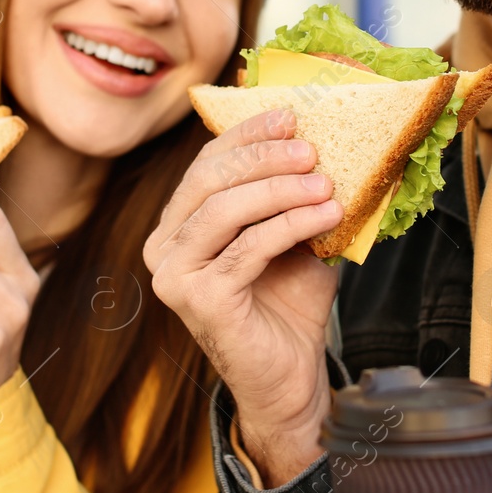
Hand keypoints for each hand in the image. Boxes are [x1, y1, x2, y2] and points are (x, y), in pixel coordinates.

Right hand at [145, 109, 342, 485]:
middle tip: (312, 149)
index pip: (205, 164)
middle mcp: (164, 247)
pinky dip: (291, 224)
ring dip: (280, 189)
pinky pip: (247, 247)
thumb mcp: (291, 234)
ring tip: (327, 184)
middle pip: (209, 181)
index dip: (245, 135)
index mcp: (179, 225)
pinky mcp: (198, 300)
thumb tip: (320, 138)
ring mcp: (175, 275)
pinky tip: (327, 215)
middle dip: (263, 157)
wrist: (291, 376)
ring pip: (225, 210)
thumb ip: (290, 192)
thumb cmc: (289, 303)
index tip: (289, 116)